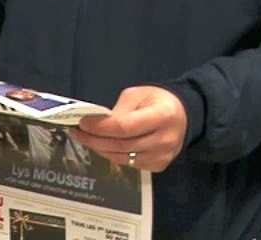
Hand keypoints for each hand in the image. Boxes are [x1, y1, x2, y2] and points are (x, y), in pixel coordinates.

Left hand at [71, 85, 187, 172]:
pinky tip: (102, 146)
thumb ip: (119, 110)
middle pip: (121, 145)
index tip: (82, 122)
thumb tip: (98, 124)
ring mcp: (162, 156)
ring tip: (85, 139)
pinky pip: (129, 164)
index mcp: (162, 115)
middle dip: (94, 139)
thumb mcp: (138, 94)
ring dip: (100, 149)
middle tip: (77, 132)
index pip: (124, 127)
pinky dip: (113, 155)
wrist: (183, 116)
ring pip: (123, 157)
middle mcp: (164, 139)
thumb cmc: (157, 101)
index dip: (100, 127)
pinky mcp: (159, 166)